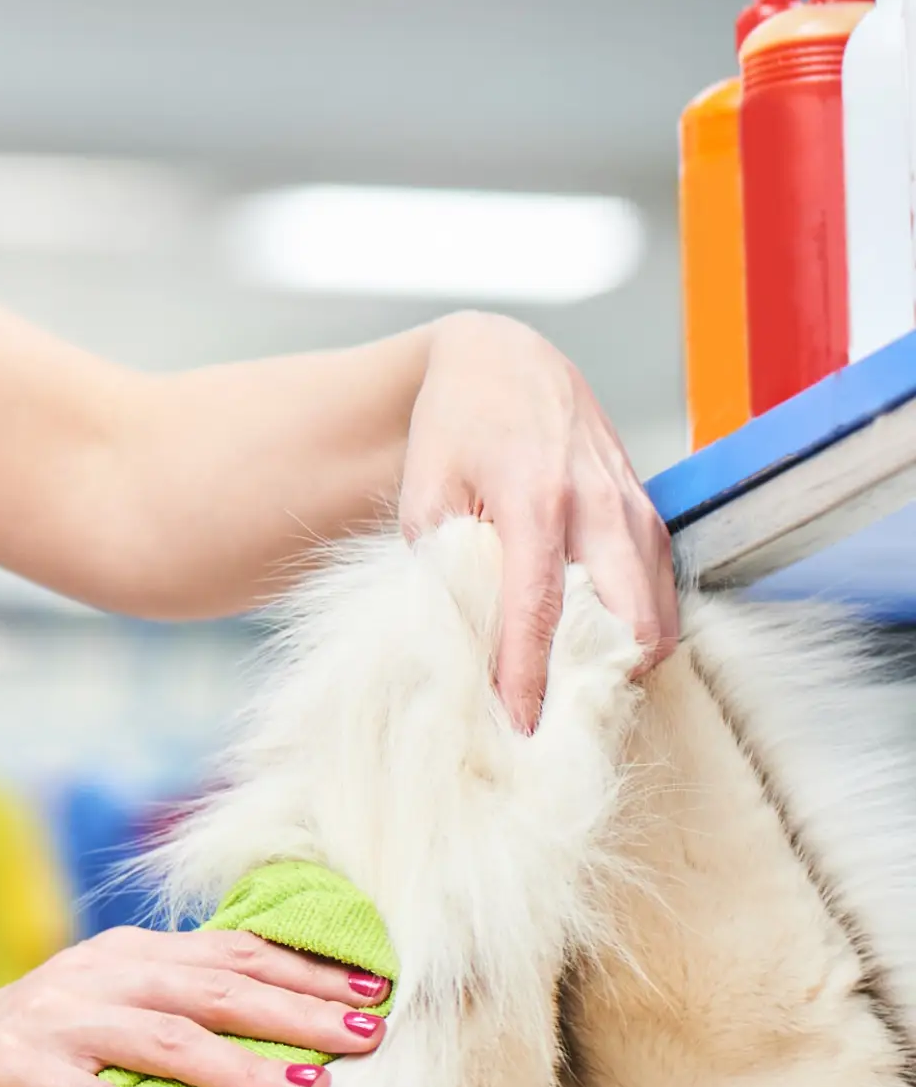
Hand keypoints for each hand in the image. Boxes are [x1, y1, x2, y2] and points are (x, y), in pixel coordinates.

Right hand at [0, 926, 388, 1086]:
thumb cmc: (25, 1052)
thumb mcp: (104, 1011)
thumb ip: (174, 1005)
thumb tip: (282, 1014)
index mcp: (123, 955)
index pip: (230, 953)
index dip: (304, 970)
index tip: (377, 991)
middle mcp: (92, 974)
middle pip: (210, 986)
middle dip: (294, 1009)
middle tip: (366, 1033)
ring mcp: (50, 1019)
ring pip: (160, 1036)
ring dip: (239, 1064)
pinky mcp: (10, 1067)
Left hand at [398, 311, 676, 733]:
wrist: (504, 358)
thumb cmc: (454, 425)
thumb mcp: (423, 485)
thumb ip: (436, 558)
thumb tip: (451, 633)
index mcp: (533, 497)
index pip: (539, 606)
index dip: (530, 675)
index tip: (521, 728)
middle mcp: (596, 504)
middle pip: (627, 620)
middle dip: (602, 682)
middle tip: (562, 723)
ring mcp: (632, 506)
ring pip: (658, 612)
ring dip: (627, 661)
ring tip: (581, 694)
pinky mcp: (648, 509)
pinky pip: (662, 588)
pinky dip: (641, 627)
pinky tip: (602, 648)